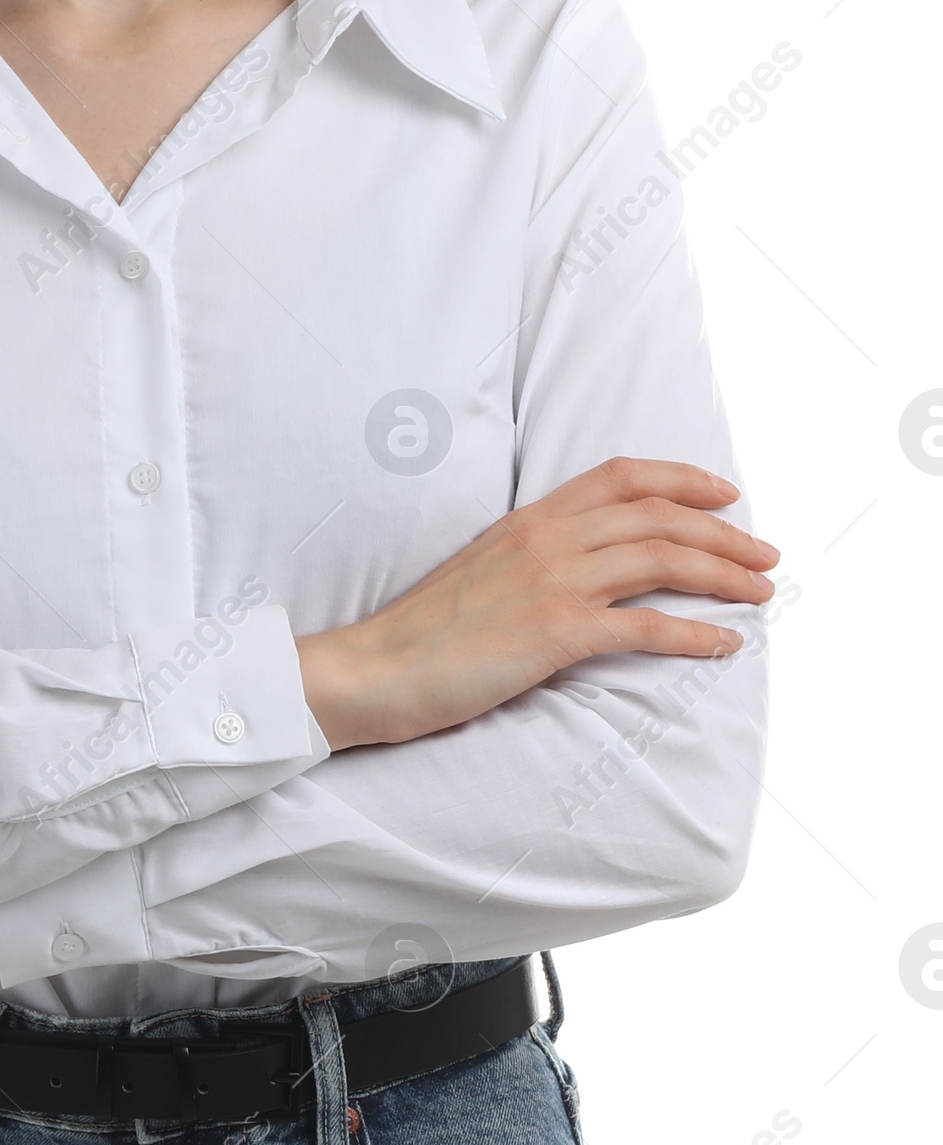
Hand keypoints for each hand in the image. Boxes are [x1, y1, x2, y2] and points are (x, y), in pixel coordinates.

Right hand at [296, 459, 775, 751]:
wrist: (377, 668)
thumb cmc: (427, 630)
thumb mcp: (485, 566)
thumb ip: (536, 553)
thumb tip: (588, 560)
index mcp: (530, 517)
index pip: (622, 477)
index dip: (684, 478)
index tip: (726, 493)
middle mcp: (547, 538)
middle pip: (659, 516)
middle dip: (724, 532)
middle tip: (766, 554)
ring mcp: (552, 582)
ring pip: (662, 561)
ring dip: (724, 575)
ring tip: (762, 592)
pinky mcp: (555, 633)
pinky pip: (645, 627)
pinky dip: (694, 634)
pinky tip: (724, 644)